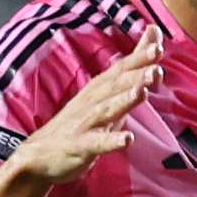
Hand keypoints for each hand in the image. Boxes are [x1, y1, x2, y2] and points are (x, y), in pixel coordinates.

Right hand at [13, 27, 163, 184]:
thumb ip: (132, 75)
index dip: (139, 55)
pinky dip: (111, 140)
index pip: (121, 68)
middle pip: (115, 84)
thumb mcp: (108, 98)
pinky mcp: (78, 146)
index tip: (158, 39)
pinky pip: (96, 144)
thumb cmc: (81, 124)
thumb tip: (153, 44)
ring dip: (124, 99)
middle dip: (136, 70)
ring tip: (142, 91)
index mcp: (99, 90)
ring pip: (106, 109)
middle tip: (156, 58)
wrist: (38, 156)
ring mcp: (84, 123)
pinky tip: (128, 139)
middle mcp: (91, 102)